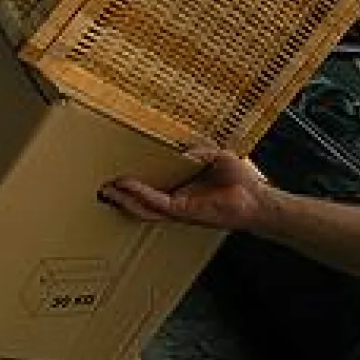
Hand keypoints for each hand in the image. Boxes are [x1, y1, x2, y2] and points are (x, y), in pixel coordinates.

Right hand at [100, 148, 277, 231]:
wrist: (257, 198)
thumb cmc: (242, 181)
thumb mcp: (217, 158)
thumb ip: (198, 152)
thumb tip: (181, 148)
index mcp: (185, 191)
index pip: (154, 190)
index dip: (136, 186)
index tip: (119, 176)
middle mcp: (179, 202)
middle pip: (142, 202)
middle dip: (121, 197)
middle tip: (102, 188)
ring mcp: (179, 208)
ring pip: (143, 207)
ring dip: (123, 198)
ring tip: (106, 190)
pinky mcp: (183, 211)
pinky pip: (155, 204)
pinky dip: (139, 194)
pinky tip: (126, 185)